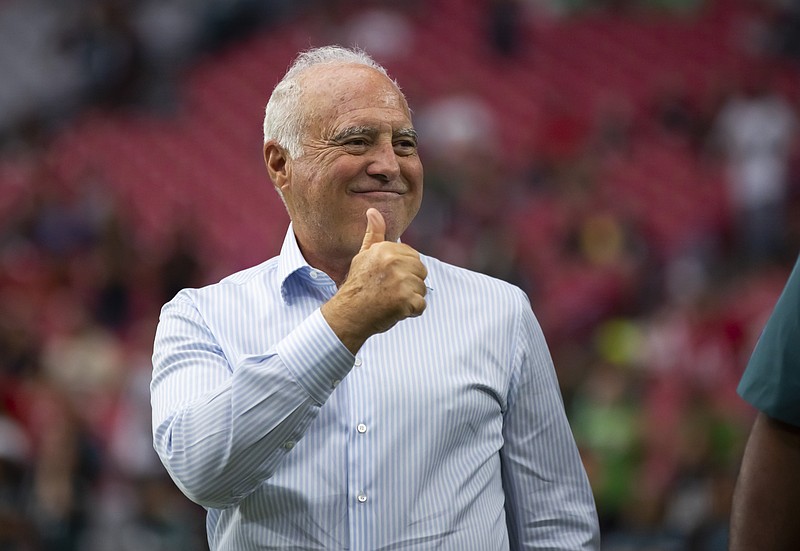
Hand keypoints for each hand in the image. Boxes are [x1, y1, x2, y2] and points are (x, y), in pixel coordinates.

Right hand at [321, 208, 426, 353]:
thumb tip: (373, 211)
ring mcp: (401, 281)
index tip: (387, 278)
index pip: (413, 257)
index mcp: (386, 249)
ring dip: (410, 298)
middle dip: (409, 283)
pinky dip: (411, 312)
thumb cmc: (357, 286)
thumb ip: (374, 234)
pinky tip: (395, 310)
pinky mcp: (406, 300)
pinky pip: (420, 305)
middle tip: (389, 291)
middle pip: (420, 272)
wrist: (348, 314)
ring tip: (390, 300)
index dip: (403, 270)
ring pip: (422, 289)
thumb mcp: (363, 256)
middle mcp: (394, 262)